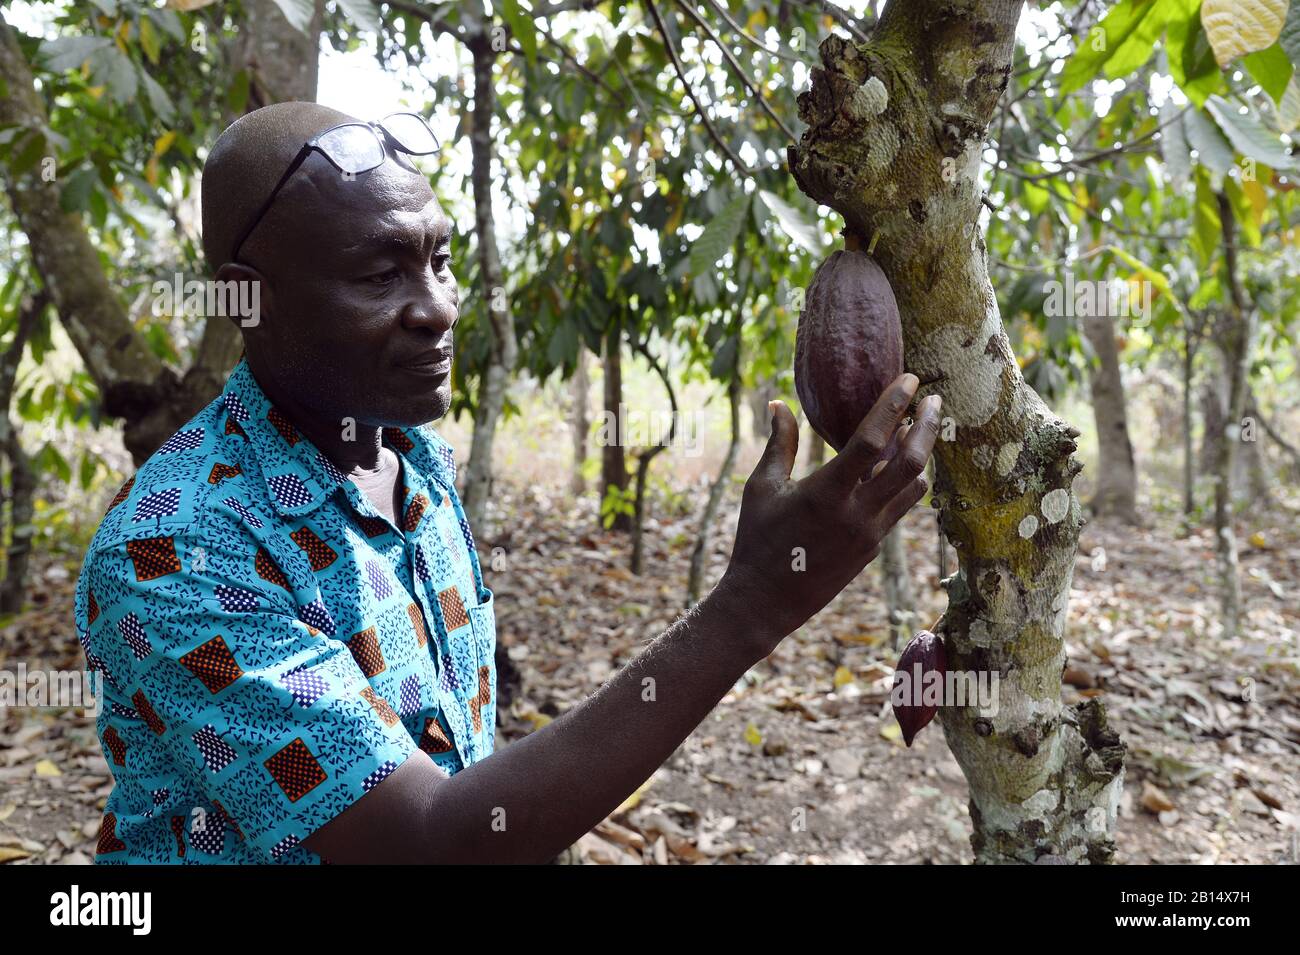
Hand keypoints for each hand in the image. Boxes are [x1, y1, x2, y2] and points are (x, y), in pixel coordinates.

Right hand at [715, 373, 940, 658]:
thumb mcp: (761, 488)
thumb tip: (778, 403)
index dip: (893, 407)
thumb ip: (779, 444)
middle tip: (936, 400)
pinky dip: (908, 481)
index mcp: (825, 493)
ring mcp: (870, 533)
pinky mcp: (873, 548)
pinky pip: (902, 507)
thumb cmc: (757, 540)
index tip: (910, 380)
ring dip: (922, 455)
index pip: (870, 441)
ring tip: (921, 428)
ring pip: (915, 487)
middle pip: (909, 463)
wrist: (766, 601)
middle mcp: (856, 513)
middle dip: (927, 427)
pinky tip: (902, 464)